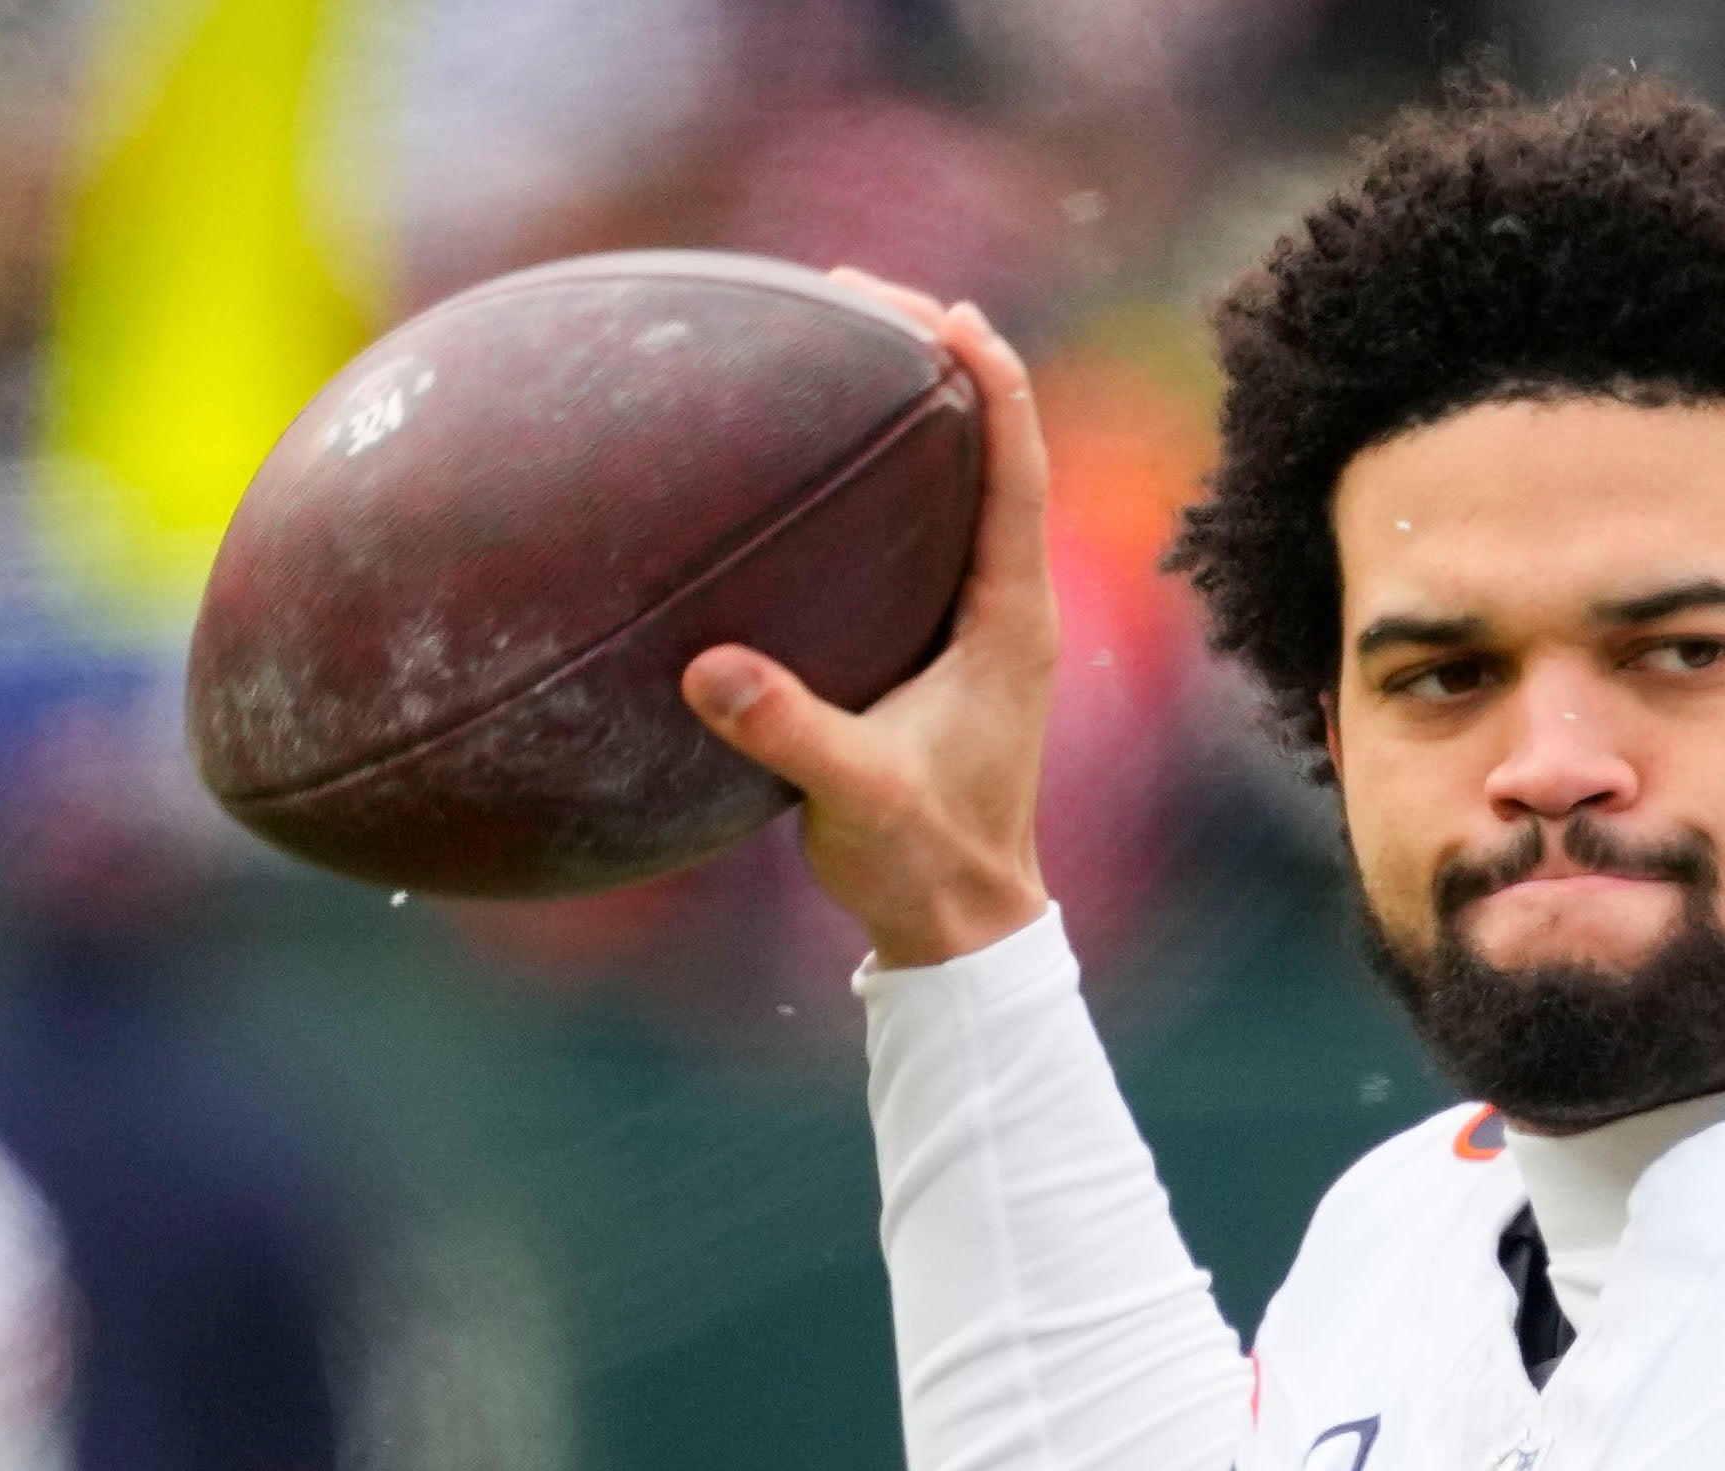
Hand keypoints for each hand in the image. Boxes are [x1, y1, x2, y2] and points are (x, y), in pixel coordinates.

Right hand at [681, 271, 1055, 969]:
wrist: (957, 926)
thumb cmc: (922, 862)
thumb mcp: (857, 799)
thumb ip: (791, 733)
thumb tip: (709, 670)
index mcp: (1010, 620)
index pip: (1015, 470)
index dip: (991, 380)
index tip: (946, 309)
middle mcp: (1004, 605)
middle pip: (990, 449)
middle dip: (934, 360)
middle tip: (857, 290)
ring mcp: (976, 623)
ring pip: (957, 483)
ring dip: (910, 408)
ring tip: (838, 336)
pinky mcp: (940, 646)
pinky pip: (919, 528)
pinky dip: (881, 473)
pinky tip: (815, 453)